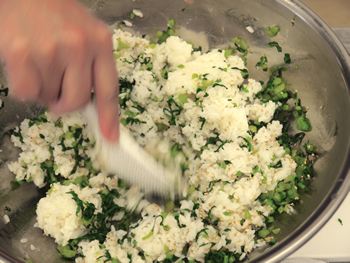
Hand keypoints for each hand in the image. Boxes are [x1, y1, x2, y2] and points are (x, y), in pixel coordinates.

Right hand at [0, 0, 118, 140]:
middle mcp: (79, 46)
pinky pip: (26, 93)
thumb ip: (93, 66)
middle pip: (78, 101)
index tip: (111, 137)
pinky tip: (24, 63)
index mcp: (101, 41)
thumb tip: (92, 105)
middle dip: (66, 102)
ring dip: (43, 88)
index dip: (110, 118)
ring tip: (40, 61)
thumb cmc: (56, 13)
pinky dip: (24, 85)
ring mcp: (50, 49)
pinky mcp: (21, 53)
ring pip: (49, 98)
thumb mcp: (87, 33)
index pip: (109, 90)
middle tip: (57, 89)